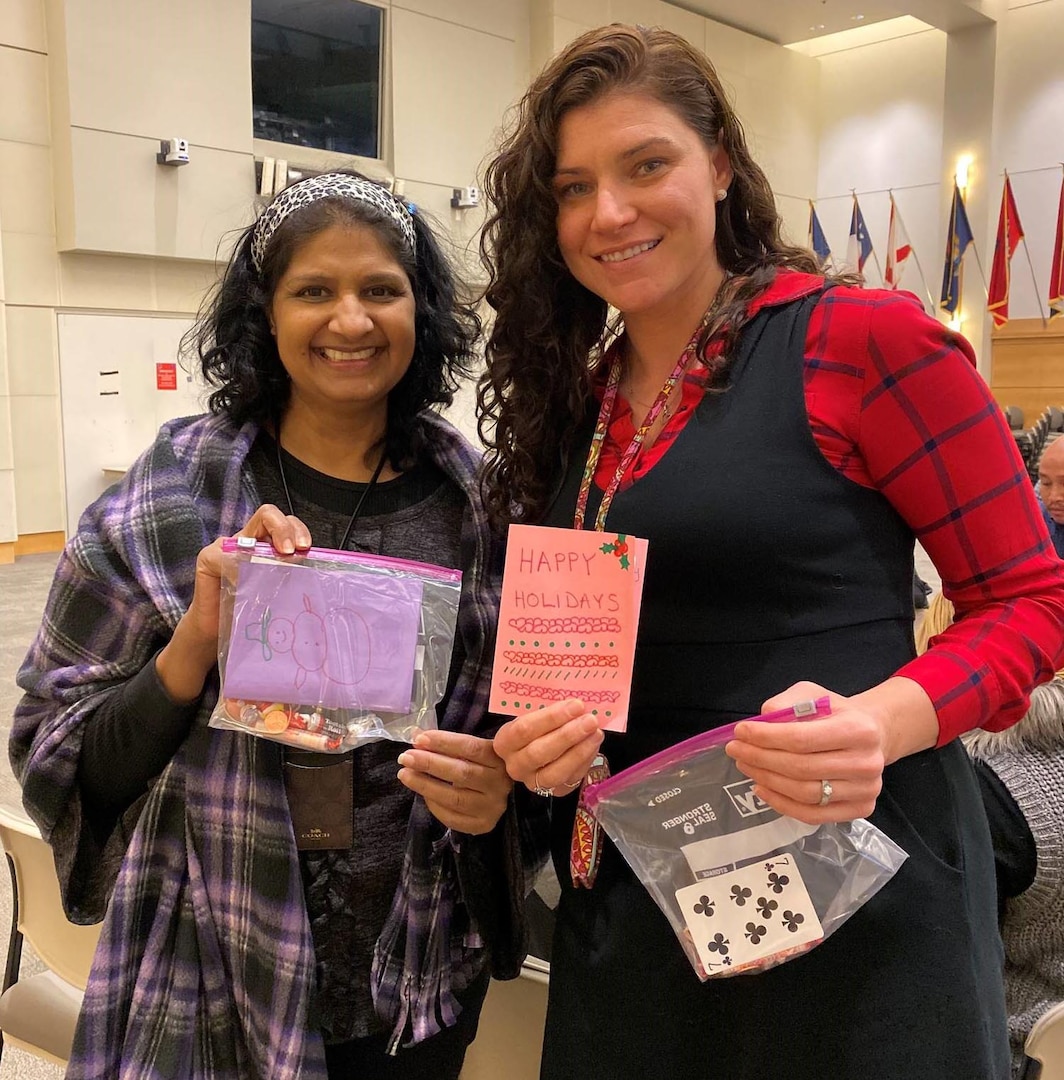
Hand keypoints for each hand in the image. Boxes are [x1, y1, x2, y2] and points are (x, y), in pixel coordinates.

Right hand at [156, 504, 311, 702]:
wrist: (220, 633)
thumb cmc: (253, 611)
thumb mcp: (279, 591)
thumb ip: (292, 576)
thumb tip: (319, 572)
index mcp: (270, 544)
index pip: (288, 524)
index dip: (299, 530)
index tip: (306, 549)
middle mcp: (249, 539)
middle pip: (268, 514)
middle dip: (284, 528)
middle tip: (291, 550)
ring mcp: (227, 546)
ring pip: (247, 530)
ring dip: (262, 547)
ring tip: (275, 563)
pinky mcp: (208, 558)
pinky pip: (223, 555)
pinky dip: (234, 567)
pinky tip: (241, 581)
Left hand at [396, 731, 512, 833]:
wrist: (495, 795)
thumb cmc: (480, 766)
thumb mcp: (469, 751)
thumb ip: (446, 744)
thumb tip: (416, 736)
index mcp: (499, 758)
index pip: (470, 747)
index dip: (443, 742)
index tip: (419, 739)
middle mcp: (499, 783)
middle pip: (461, 773)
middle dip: (429, 763)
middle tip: (405, 757)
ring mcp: (492, 806)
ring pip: (454, 798)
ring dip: (425, 785)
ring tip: (405, 775)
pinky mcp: (483, 825)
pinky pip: (452, 817)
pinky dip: (433, 805)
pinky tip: (422, 795)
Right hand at [493, 699, 602, 795]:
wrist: (536, 751)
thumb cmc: (537, 728)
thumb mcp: (535, 716)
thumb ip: (551, 711)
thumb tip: (577, 704)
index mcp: (505, 742)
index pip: (524, 729)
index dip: (551, 717)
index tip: (576, 705)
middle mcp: (515, 765)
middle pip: (539, 752)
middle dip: (567, 735)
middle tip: (590, 720)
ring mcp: (533, 782)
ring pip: (555, 772)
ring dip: (579, 752)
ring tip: (596, 733)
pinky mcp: (555, 792)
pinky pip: (571, 779)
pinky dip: (586, 761)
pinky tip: (594, 744)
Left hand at [724, 682, 888, 823]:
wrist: (872, 734)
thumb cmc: (835, 712)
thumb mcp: (812, 694)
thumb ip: (786, 704)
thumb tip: (760, 722)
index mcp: (858, 729)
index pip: (801, 738)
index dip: (766, 737)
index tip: (740, 732)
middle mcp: (866, 763)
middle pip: (801, 768)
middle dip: (760, 759)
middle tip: (736, 750)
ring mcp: (866, 790)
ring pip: (805, 794)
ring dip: (767, 781)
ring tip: (746, 766)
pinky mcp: (861, 809)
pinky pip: (813, 815)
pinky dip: (782, 804)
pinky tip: (762, 788)